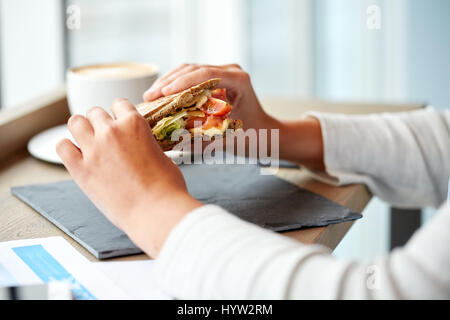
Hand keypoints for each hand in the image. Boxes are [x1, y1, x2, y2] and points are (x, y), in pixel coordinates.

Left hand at [56, 99, 201, 256]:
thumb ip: (146, 144)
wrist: (155, 211)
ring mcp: (93, 149)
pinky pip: (62, 146)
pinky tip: (76, 154)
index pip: (119, 104)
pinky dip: (67, 148)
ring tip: (87, 140)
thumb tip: (141, 148)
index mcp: (134, 124)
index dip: (119, 113)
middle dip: (100, 122)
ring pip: (75, 122)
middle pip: (95, 112)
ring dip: (81, 129)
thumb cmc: (166, 187)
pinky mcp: (80, 169)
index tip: (119, 121)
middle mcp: (111, 132)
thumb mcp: (162, 154)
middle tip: (105, 135)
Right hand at [143, 64, 278, 130]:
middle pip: (194, 69)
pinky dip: (176, 84)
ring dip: (169, 82)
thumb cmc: (253, 137)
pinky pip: (193, 76)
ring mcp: (225, 72)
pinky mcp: (217, 77)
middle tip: (149, 96)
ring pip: (190, 70)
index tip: (163, 92)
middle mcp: (232, 71)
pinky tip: (162, 94)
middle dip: (169, 82)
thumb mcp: (229, 137)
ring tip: (150, 96)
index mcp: (239, 80)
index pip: (205, 74)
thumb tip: (172, 141)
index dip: (181, 82)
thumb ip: (204, 137)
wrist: (266, 133)